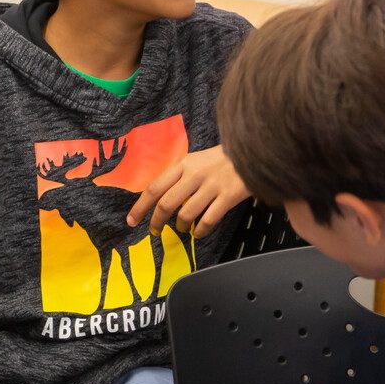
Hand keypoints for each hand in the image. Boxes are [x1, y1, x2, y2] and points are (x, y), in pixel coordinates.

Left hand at [127, 145, 249, 237]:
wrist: (252, 152)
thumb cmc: (221, 159)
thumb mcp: (196, 160)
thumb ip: (179, 176)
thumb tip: (160, 198)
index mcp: (183, 164)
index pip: (155, 188)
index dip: (140, 207)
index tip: (132, 220)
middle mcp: (194, 175)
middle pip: (166, 204)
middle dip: (157, 222)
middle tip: (155, 231)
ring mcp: (212, 186)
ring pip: (186, 215)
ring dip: (181, 227)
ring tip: (183, 229)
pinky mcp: (228, 197)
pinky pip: (208, 221)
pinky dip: (200, 231)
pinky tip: (199, 232)